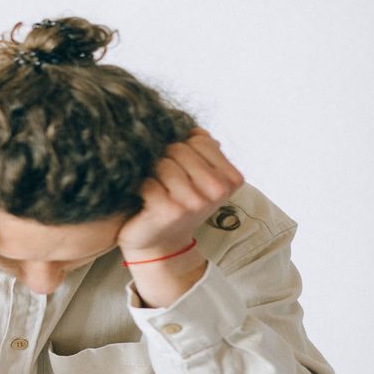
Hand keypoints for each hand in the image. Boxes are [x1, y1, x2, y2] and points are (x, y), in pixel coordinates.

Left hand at [117, 128, 244, 260]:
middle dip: (165, 160)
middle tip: (165, 183)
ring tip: (157, 192)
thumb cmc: (177, 203)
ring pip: (163, 163)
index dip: (182, 150)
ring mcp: (195, 202)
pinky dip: (142, 188)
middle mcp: (218, 190)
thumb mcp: (197, 174)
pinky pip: (148, 181)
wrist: (160, 244)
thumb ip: (200, 147)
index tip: (181, 171)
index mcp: (231, 178)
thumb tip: (194, 129)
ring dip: (153, 175)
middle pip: (180, 148)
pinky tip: (147, 202)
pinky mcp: (170, 211)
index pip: (199, 140)